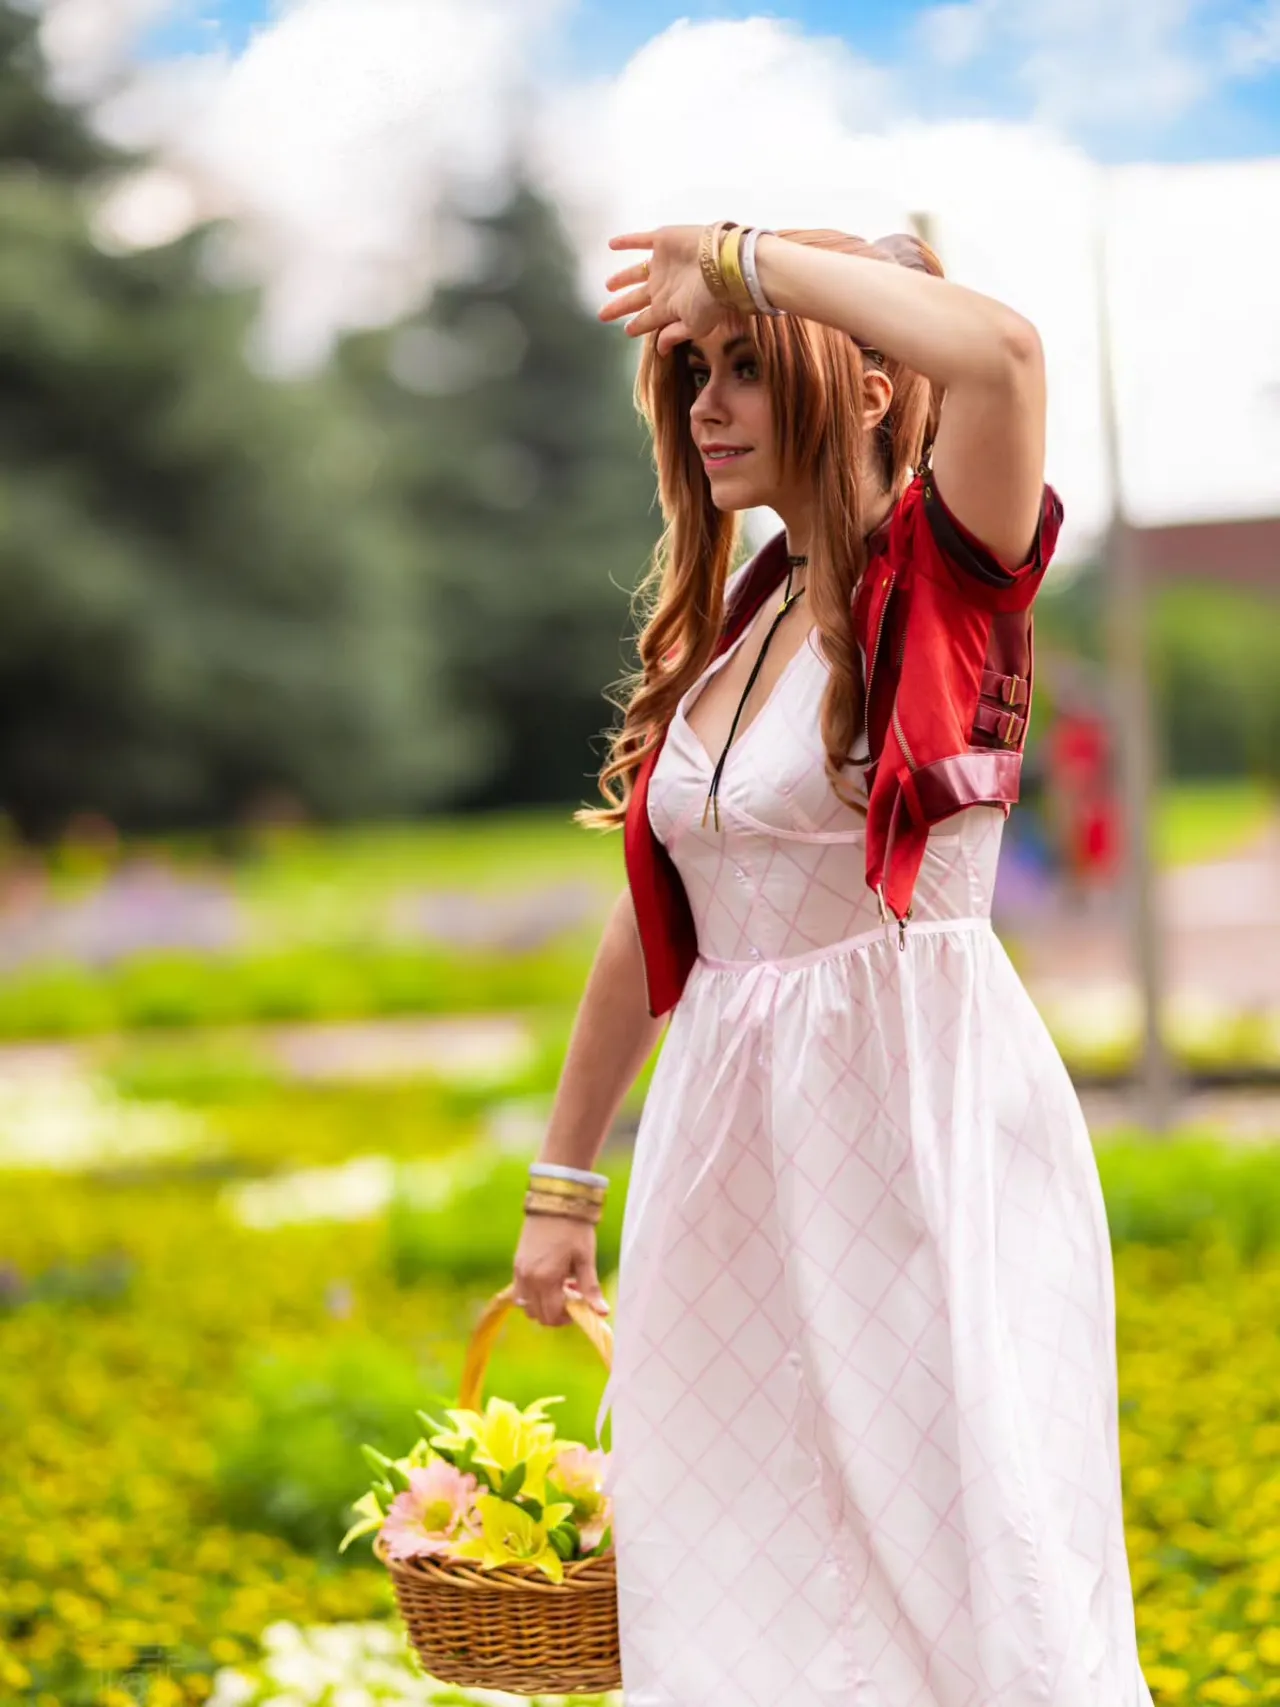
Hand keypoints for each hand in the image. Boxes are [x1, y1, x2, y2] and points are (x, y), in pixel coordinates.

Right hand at [512, 1212, 609, 1327]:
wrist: (556, 1200)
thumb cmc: (574, 1228)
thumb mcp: (586, 1258)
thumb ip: (590, 1288)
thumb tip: (602, 1313)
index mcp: (546, 1279)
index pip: (551, 1316)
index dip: (566, 1318)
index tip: (579, 1307)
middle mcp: (528, 1279)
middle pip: (537, 1315)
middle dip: (555, 1313)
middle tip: (572, 1297)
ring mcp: (519, 1271)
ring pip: (526, 1305)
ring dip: (542, 1304)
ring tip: (560, 1288)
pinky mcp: (516, 1263)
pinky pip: (520, 1291)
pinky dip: (533, 1294)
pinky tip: (549, 1278)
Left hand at [599, 225, 726, 356]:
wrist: (724, 264)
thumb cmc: (712, 300)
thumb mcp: (694, 325)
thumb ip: (674, 335)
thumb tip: (661, 351)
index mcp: (669, 307)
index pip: (648, 320)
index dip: (636, 326)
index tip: (627, 331)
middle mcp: (663, 286)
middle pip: (636, 300)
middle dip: (620, 307)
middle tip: (602, 315)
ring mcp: (662, 264)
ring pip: (635, 273)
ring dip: (622, 278)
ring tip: (608, 285)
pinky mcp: (663, 241)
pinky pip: (639, 241)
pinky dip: (626, 241)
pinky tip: (612, 244)